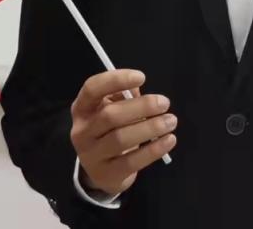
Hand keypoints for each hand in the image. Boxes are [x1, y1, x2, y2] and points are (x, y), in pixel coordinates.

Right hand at [70, 69, 177, 196]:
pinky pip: (132, 161)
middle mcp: (82, 131)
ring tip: (170, 121)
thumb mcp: (111, 109)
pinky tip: (169, 140)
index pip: (92, 89)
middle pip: (110, 115)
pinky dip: (153, 150)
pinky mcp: (107, 174)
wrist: (101, 171)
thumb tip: (139, 89)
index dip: (116, 80)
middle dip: (141, 107)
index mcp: (82, 108)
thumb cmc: (110, 131)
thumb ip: (124, 97)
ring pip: (120, 139)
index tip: (142, 77)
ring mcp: (91, 155)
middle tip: (165, 103)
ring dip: (150, 128)